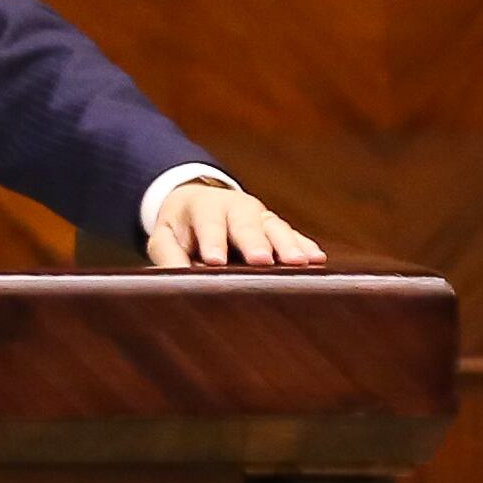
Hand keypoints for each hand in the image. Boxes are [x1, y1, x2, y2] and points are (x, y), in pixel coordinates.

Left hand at [146, 182, 328, 268]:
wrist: (200, 202)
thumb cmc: (182, 228)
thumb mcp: (165, 237)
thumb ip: (168, 256)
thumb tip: (175, 280)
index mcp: (204, 207)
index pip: (208, 223)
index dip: (212, 241)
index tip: (214, 261)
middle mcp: (235, 208)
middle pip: (246, 224)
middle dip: (254, 242)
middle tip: (260, 260)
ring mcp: (260, 216)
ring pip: (275, 228)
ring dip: (287, 245)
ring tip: (299, 262)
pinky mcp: (275, 227)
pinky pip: (294, 235)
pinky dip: (305, 246)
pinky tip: (316, 258)